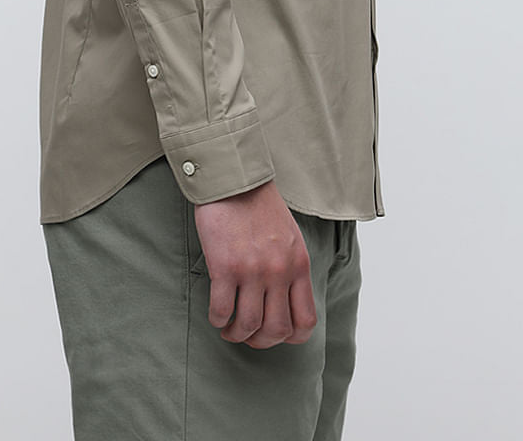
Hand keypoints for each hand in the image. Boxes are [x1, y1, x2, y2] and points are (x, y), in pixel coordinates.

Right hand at [193, 180, 316, 347]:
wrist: (234, 180)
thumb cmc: (260, 207)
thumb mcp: (289, 238)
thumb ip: (290, 268)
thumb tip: (283, 303)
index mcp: (299, 265)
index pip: (306, 321)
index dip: (289, 338)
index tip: (272, 332)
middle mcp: (280, 271)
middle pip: (276, 330)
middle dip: (260, 341)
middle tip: (247, 333)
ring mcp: (253, 270)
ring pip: (248, 326)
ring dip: (236, 333)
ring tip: (229, 326)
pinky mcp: (225, 266)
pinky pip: (222, 311)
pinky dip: (218, 319)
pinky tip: (216, 312)